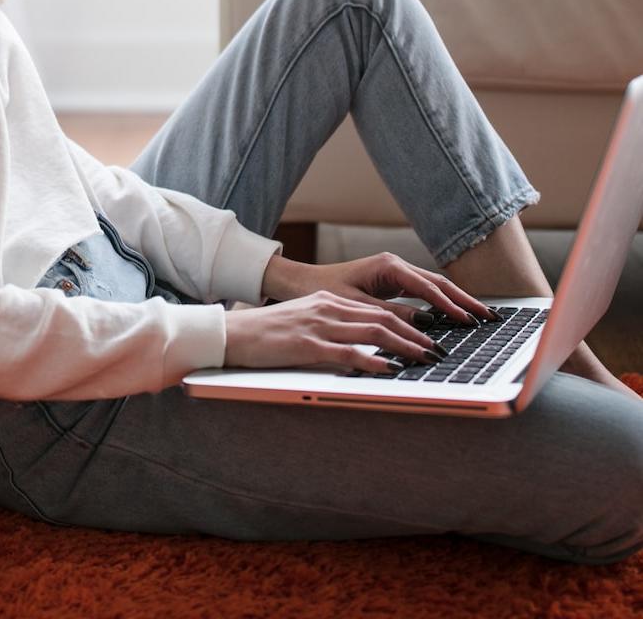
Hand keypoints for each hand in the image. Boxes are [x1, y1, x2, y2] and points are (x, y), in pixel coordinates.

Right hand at [224, 289, 445, 374]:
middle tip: (439, 350)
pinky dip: (373, 360)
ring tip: (425, 358)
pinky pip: (348, 352)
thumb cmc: (266, 334)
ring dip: (404, 347)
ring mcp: (319, 326)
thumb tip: (362, 346)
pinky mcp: (307, 345)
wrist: (232, 334)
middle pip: (382, 319)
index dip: (407, 323)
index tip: (428, 337)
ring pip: (373, 332)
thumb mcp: (303, 322)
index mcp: (328, 301)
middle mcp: (328, 308)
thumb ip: (332, 329)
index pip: (377, 310)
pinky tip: (390, 369)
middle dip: (415, 335)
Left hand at [261, 251, 497, 327]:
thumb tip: (424, 325)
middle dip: (465, 300)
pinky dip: (442, 304)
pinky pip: (424, 293)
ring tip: (481, 317)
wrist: (302, 283)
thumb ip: (390, 315)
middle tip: (489, 317)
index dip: (450, 306)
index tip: (469, 321)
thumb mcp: (357, 307)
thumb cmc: (324, 292)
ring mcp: (396, 272)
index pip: (428, 288)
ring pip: (434, 287)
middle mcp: (396, 265)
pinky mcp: (393, 282)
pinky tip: (455, 316)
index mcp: (388, 266)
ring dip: (457, 302)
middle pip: (439, 283)